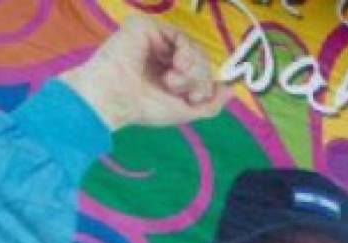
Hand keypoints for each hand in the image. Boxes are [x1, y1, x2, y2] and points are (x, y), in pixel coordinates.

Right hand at [58, 15, 229, 130]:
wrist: (116, 99)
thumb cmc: (144, 108)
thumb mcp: (185, 111)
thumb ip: (210, 103)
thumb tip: (231, 90)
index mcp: (166, 72)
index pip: (199, 71)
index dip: (204, 84)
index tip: (194, 98)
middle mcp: (161, 54)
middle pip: (200, 58)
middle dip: (198, 77)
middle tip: (181, 90)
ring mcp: (153, 39)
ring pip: (193, 47)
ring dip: (191, 69)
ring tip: (171, 81)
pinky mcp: (146, 27)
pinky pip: (179, 35)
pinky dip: (185, 53)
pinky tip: (175, 66)